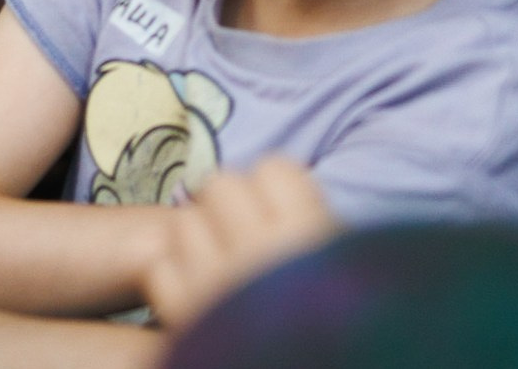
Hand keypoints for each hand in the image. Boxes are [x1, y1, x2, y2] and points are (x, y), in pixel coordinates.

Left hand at [143, 159, 338, 331]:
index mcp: (312, 236)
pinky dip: (175, 279)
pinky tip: (200, 299)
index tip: (284, 215)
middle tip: (249, 241)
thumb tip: (286, 203)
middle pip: (221, 186)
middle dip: (231, 209)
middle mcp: (258, 250)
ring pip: (183, 222)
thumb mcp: (356, 274)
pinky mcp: (182, 318)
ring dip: (198, 240)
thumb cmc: (356, 333)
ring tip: (223, 270)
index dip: (276, 190)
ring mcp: (214, 283)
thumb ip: (323, 236)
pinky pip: (161, 270)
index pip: (274, 169)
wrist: (325, 365)